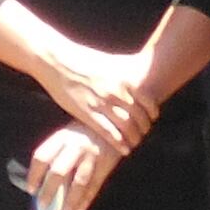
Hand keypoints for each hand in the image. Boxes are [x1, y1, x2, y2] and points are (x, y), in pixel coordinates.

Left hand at [24, 121, 122, 209]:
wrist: (120, 122)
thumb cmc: (89, 131)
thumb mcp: (70, 134)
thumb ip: (58, 153)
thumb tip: (44, 182)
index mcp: (62, 137)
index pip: (42, 157)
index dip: (34, 175)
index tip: (31, 190)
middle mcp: (76, 145)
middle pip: (58, 171)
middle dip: (49, 191)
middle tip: (44, 205)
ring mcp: (93, 154)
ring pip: (78, 181)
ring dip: (69, 202)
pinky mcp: (107, 162)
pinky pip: (95, 184)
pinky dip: (87, 198)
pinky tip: (79, 209)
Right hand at [33, 40, 152, 154]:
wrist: (56, 60)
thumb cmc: (83, 59)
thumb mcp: (110, 62)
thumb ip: (126, 72)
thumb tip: (141, 74)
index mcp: (124, 79)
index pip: (148, 101)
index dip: (152, 113)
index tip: (153, 119)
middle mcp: (116, 92)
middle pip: (139, 117)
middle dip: (144, 128)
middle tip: (145, 133)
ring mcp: (101, 103)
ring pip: (126, 127)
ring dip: (134, 138)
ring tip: (135, 142)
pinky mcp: (86, 112)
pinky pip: (108, 133)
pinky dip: (119, 143)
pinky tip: (124, 150)